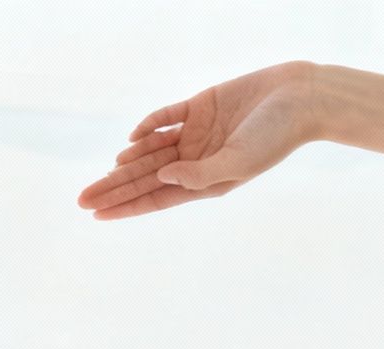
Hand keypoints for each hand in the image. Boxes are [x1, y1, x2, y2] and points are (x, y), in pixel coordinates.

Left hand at [76, 60, 321, 220]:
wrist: (300, 98)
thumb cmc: (277, 136)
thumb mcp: (240, 162)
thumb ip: (201, 173)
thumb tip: (163, 178)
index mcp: (210, 181)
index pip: (158, 198)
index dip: (126, 206)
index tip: (97, 214)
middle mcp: (199, 159)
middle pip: (147, 177)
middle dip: (115, 188)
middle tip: (82, 199)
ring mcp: (199, 132)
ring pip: (152, 149)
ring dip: (128, 161)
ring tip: (105, 173)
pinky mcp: (201, 105)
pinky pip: (166, 117)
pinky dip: (148, 125)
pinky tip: (132, 136)